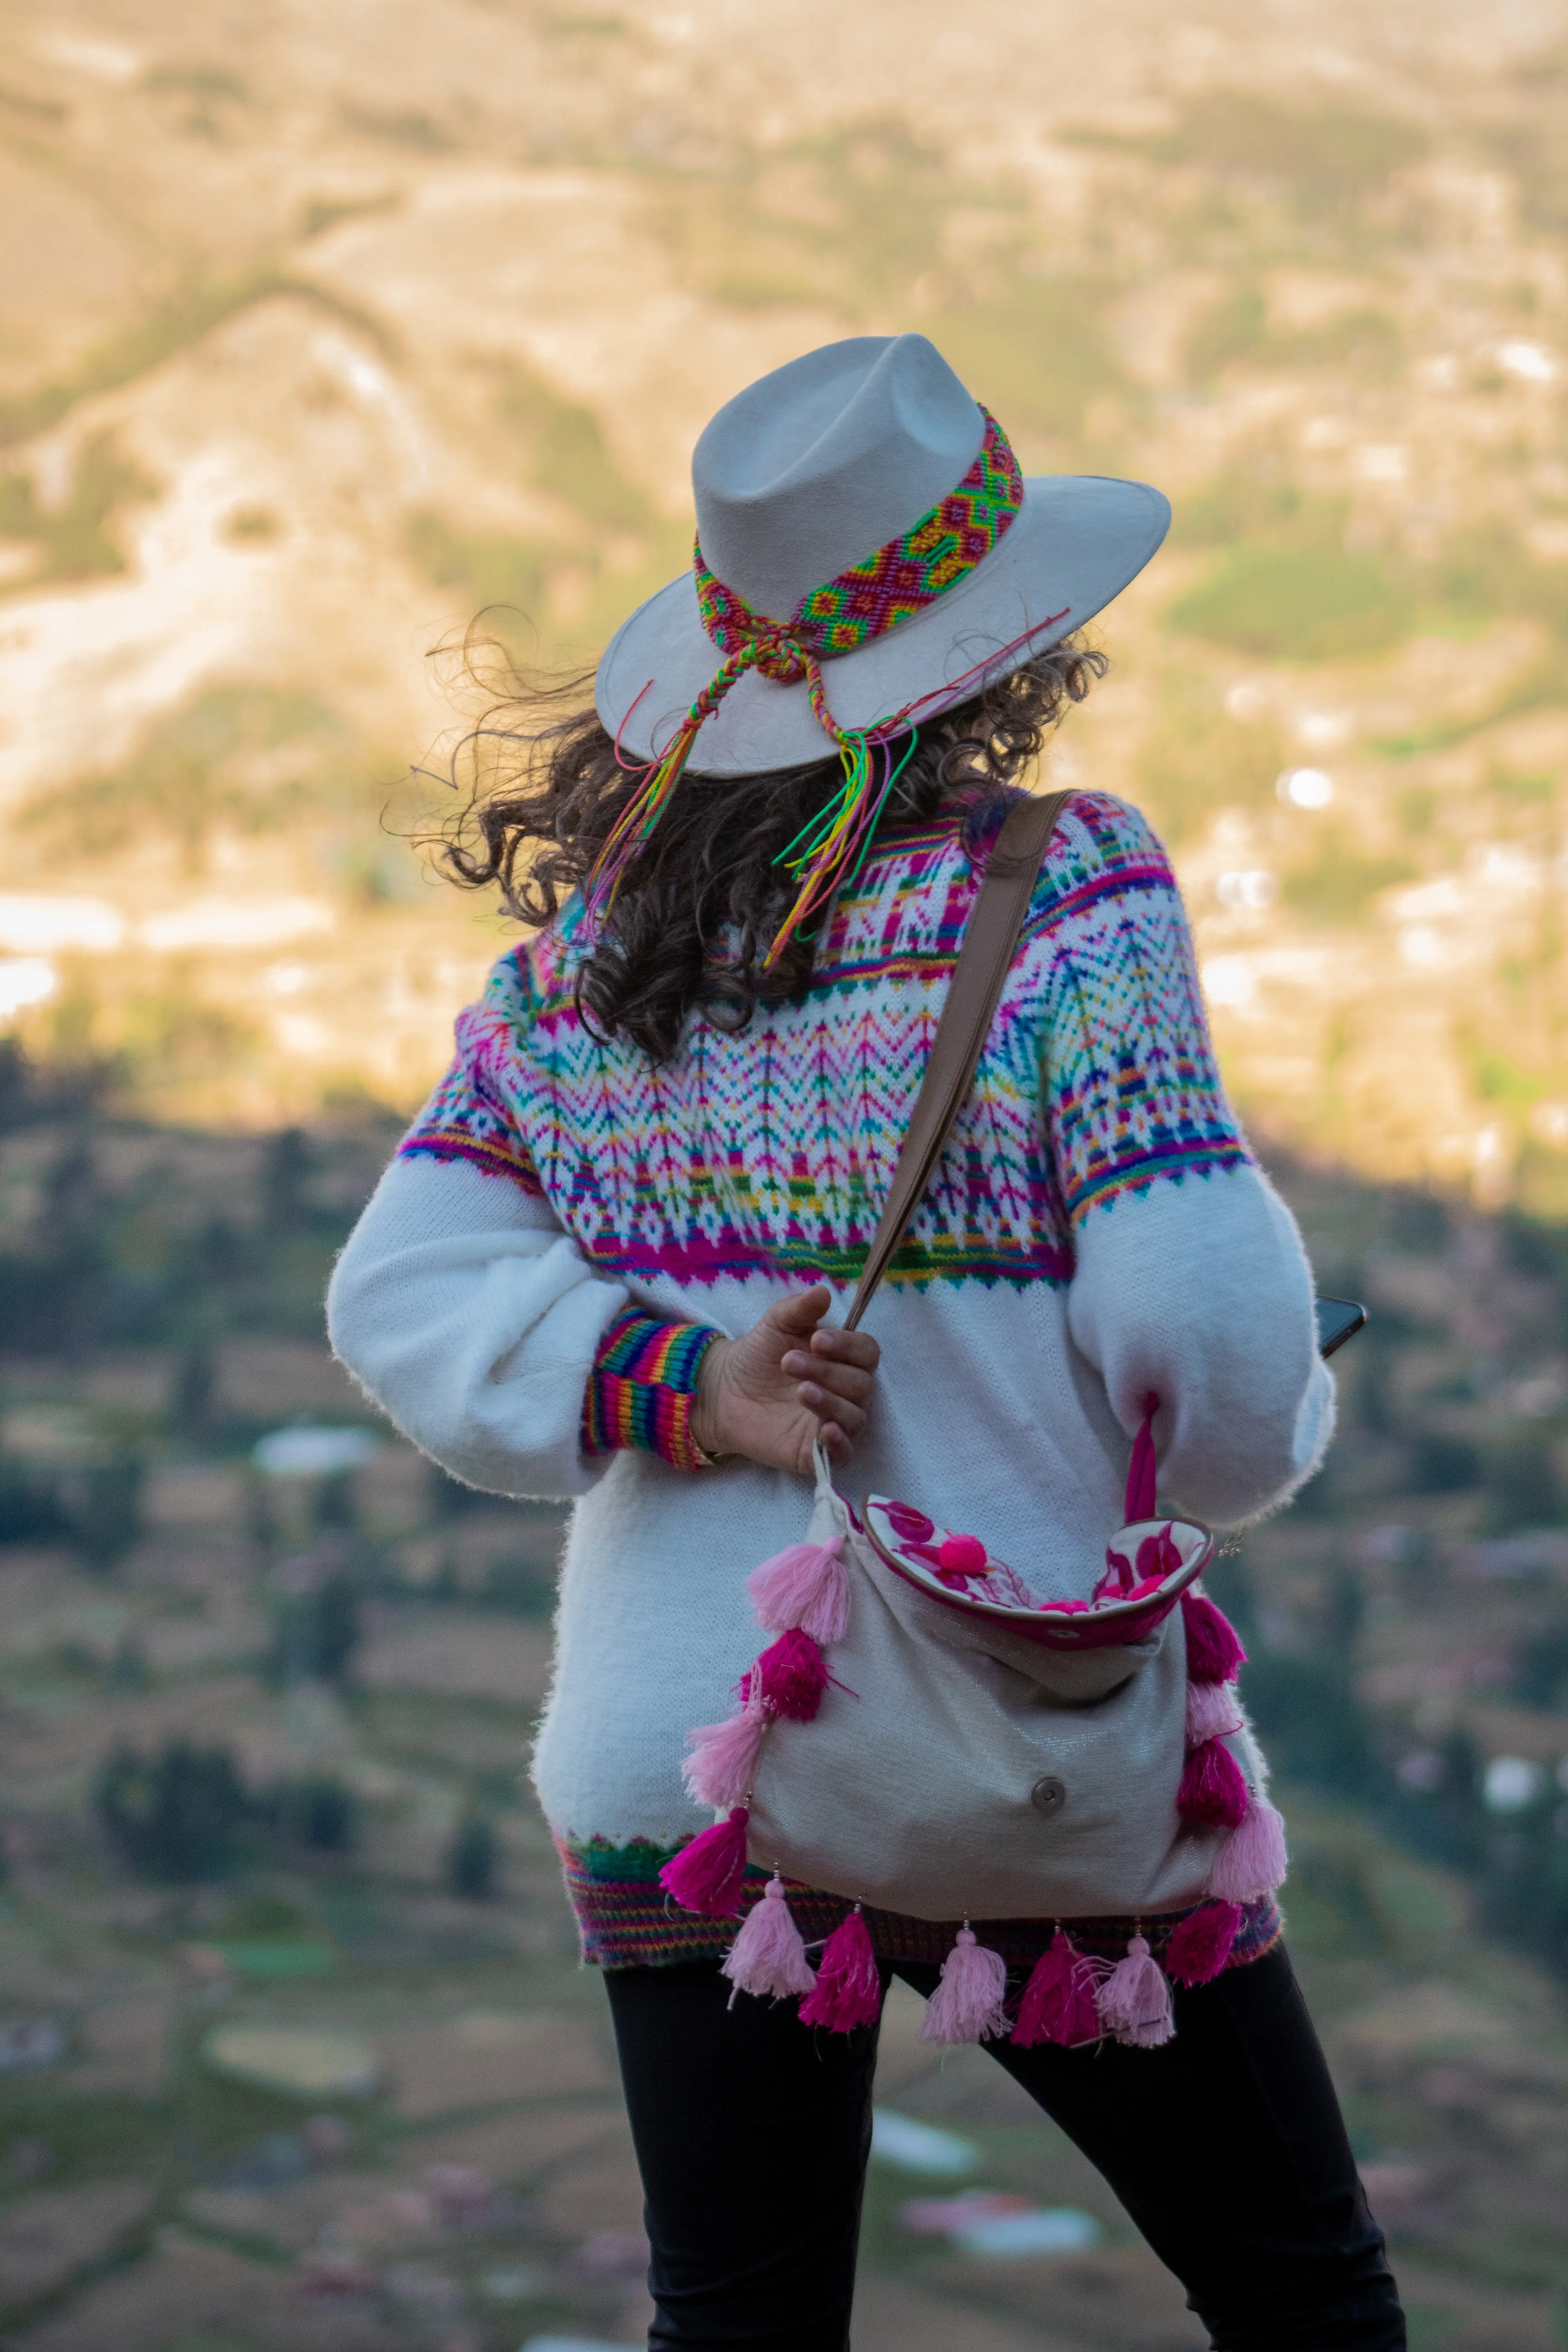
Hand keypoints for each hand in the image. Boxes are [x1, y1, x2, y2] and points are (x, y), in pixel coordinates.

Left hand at [691, 1286, 879, 1476]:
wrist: (723, 1391)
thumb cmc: (758, 1355)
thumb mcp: (776, 1325)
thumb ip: (799, 1309)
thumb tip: (822, 1291)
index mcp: (843, 1359)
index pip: (866, 1353)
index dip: (848, 1346)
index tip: (817, 1340)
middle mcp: (846, 1392)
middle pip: (861, 1385)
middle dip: (828, 1372)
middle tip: (789, 1362)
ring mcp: (835, 1422)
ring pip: (856, 1417)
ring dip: (832, 1402)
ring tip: (801, 1390)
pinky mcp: (817, 1451)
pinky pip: (844, 1454)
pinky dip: (840, 1443)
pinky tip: (824, 1430)